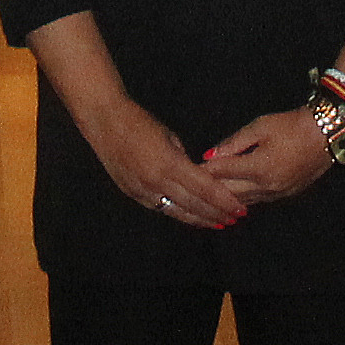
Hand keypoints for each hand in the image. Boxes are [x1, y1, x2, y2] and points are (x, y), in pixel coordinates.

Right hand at [77, 92, 241, 228]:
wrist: (104, 122)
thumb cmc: (139, 122)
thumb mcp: (169, 136)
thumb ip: (184, 160)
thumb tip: (197, 174)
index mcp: (169, 163)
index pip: (204, 188)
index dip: (224, 201)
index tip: (240, 209)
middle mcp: (156, 181)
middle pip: (194, 205)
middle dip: (217, 214)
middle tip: (235, 218)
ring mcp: (143, 190)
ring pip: (177, 212)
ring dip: (200, 219)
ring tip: (218, 223)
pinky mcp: (133, 193)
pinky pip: (160, 208)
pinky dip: (179, 214)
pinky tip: (191, 217)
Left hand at [193, 108, 337, 207]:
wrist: (326, 134)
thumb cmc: (292, 125)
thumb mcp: (260, 127)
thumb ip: (233, 143)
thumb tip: (209, 155)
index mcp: (259, 167)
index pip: (223, 172)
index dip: (205, 171)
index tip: (188, 171)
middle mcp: (267, 186)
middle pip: (230, 193)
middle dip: (211, 190)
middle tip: (192, 188)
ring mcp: (277, 193)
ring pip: (243, 201)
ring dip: (225, 200)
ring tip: (206, 198)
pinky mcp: (285, 195)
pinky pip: (257, 201)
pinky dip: (242, 200)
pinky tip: (231, 199)